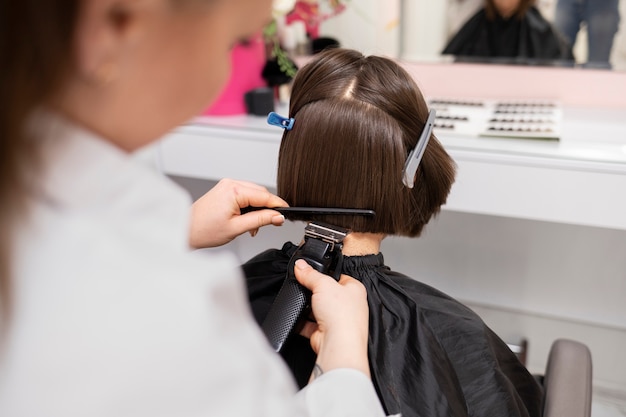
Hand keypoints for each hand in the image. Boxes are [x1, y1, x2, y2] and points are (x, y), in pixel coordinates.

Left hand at [189, 178, 286, 248]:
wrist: (186, 231)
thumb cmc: (204, 230)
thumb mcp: (238, 228)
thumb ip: (261, 220)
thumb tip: (277, 216)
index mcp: (233, 190)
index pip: (264, 195)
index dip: (277, 205)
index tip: (286, 213)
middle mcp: (230, 184)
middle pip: (260, 193)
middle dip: (267, 208)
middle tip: (271, 223)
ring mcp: (226, 186)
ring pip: (253, 194)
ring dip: (257, 209)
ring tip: (253, 227)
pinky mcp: (224, 190)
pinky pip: (244, 195)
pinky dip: (249, 207)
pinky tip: (246, 220)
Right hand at [294, 259, 370, 379]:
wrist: (338, 344)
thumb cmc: (342, 315)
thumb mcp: (323, 285)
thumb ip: (310, 274)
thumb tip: (301, 265)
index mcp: (355, 290)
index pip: (339, 276)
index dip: (325, 274)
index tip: (311, 271)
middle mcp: (349, 306)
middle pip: (327, 293)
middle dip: (315, 292)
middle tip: (305, 287)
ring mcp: (338, 321)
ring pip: (318, 310)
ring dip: (309, 308)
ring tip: (304, 304)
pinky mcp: (326, 333)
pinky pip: (311, 325)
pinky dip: (303, 323)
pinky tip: (298, 319)